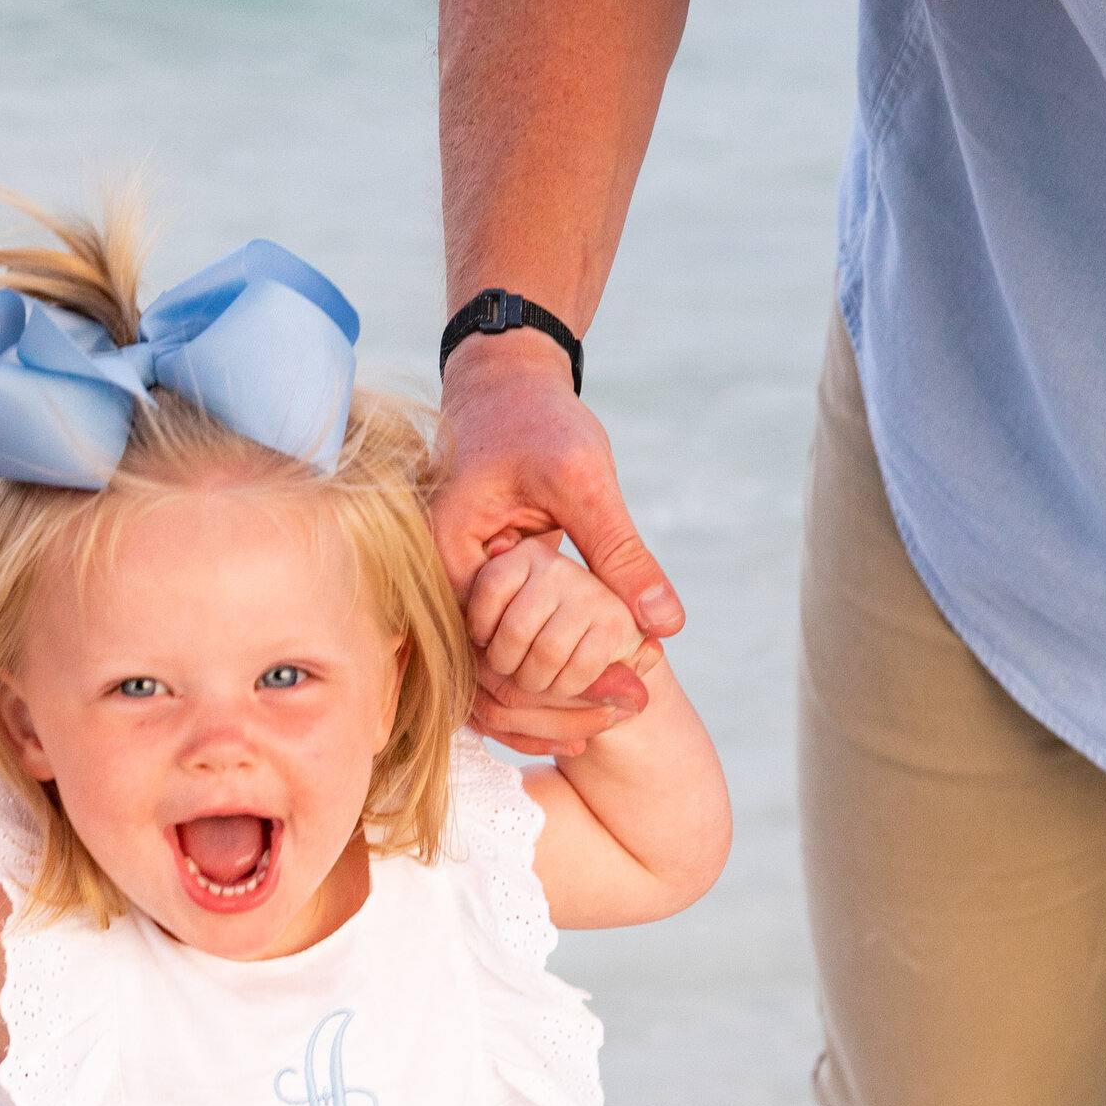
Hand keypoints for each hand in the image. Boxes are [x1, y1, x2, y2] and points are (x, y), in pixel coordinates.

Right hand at [431, 330, 679, 751]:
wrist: (506, 384)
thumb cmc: (537, 419)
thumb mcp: (586, 480)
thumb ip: (621, 552)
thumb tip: (666, 625)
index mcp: (447, 556)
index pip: (490, 651)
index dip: (554, 686)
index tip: (616, 702)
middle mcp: (438, 583)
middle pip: (485, 676)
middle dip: (553, 706)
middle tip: (621, 718)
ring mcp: (455, 590)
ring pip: (491, 672)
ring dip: (548, 700)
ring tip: (610, 722)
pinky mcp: (477, 591)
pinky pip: (501, 649)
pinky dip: (543, 674)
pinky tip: (591, 698)